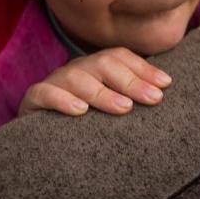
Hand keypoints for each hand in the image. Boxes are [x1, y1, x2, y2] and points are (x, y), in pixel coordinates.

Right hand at [18, 47, 171, 118]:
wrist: (36, 141)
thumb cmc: (81, 125)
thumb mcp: (106, 109)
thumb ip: (127, 98)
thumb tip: (163, 94)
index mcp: (94, 68)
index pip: (119, 57)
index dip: (142, 68)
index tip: (166, 84)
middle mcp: (76, 70)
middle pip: (103, 63)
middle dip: (131, 80)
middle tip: (153, 98)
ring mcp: (54, 83)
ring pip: (77, 77)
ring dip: (102, 91)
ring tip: (124, 107)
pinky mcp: (33, 100)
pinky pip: (44, 94)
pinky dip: (61, 99)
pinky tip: (79, 110)